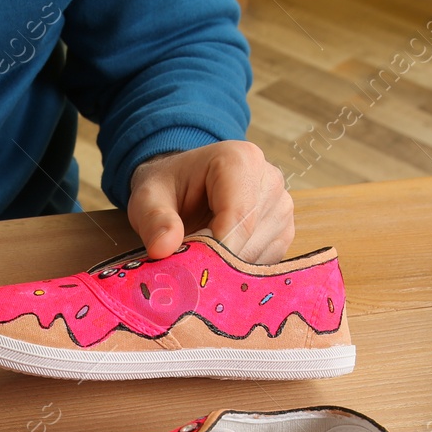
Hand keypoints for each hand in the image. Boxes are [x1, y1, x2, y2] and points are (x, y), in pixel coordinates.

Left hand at [127, 140, 294, 263]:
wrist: (185, 185)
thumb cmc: (169, 188)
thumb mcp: (147, 198)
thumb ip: (154, 220)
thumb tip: (163, 248)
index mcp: (240, 160)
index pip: (238, 217)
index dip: (213, 250)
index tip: (189, 268)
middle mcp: (270, 181)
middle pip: (249, 240)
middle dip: (216, 260)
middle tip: (187, 260)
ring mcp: (282, 207)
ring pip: (258, 257)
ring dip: (226, 267)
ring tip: (201, 252)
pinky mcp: (284, 232)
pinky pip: (264, 264)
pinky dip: (238, 271)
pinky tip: (219, 257)